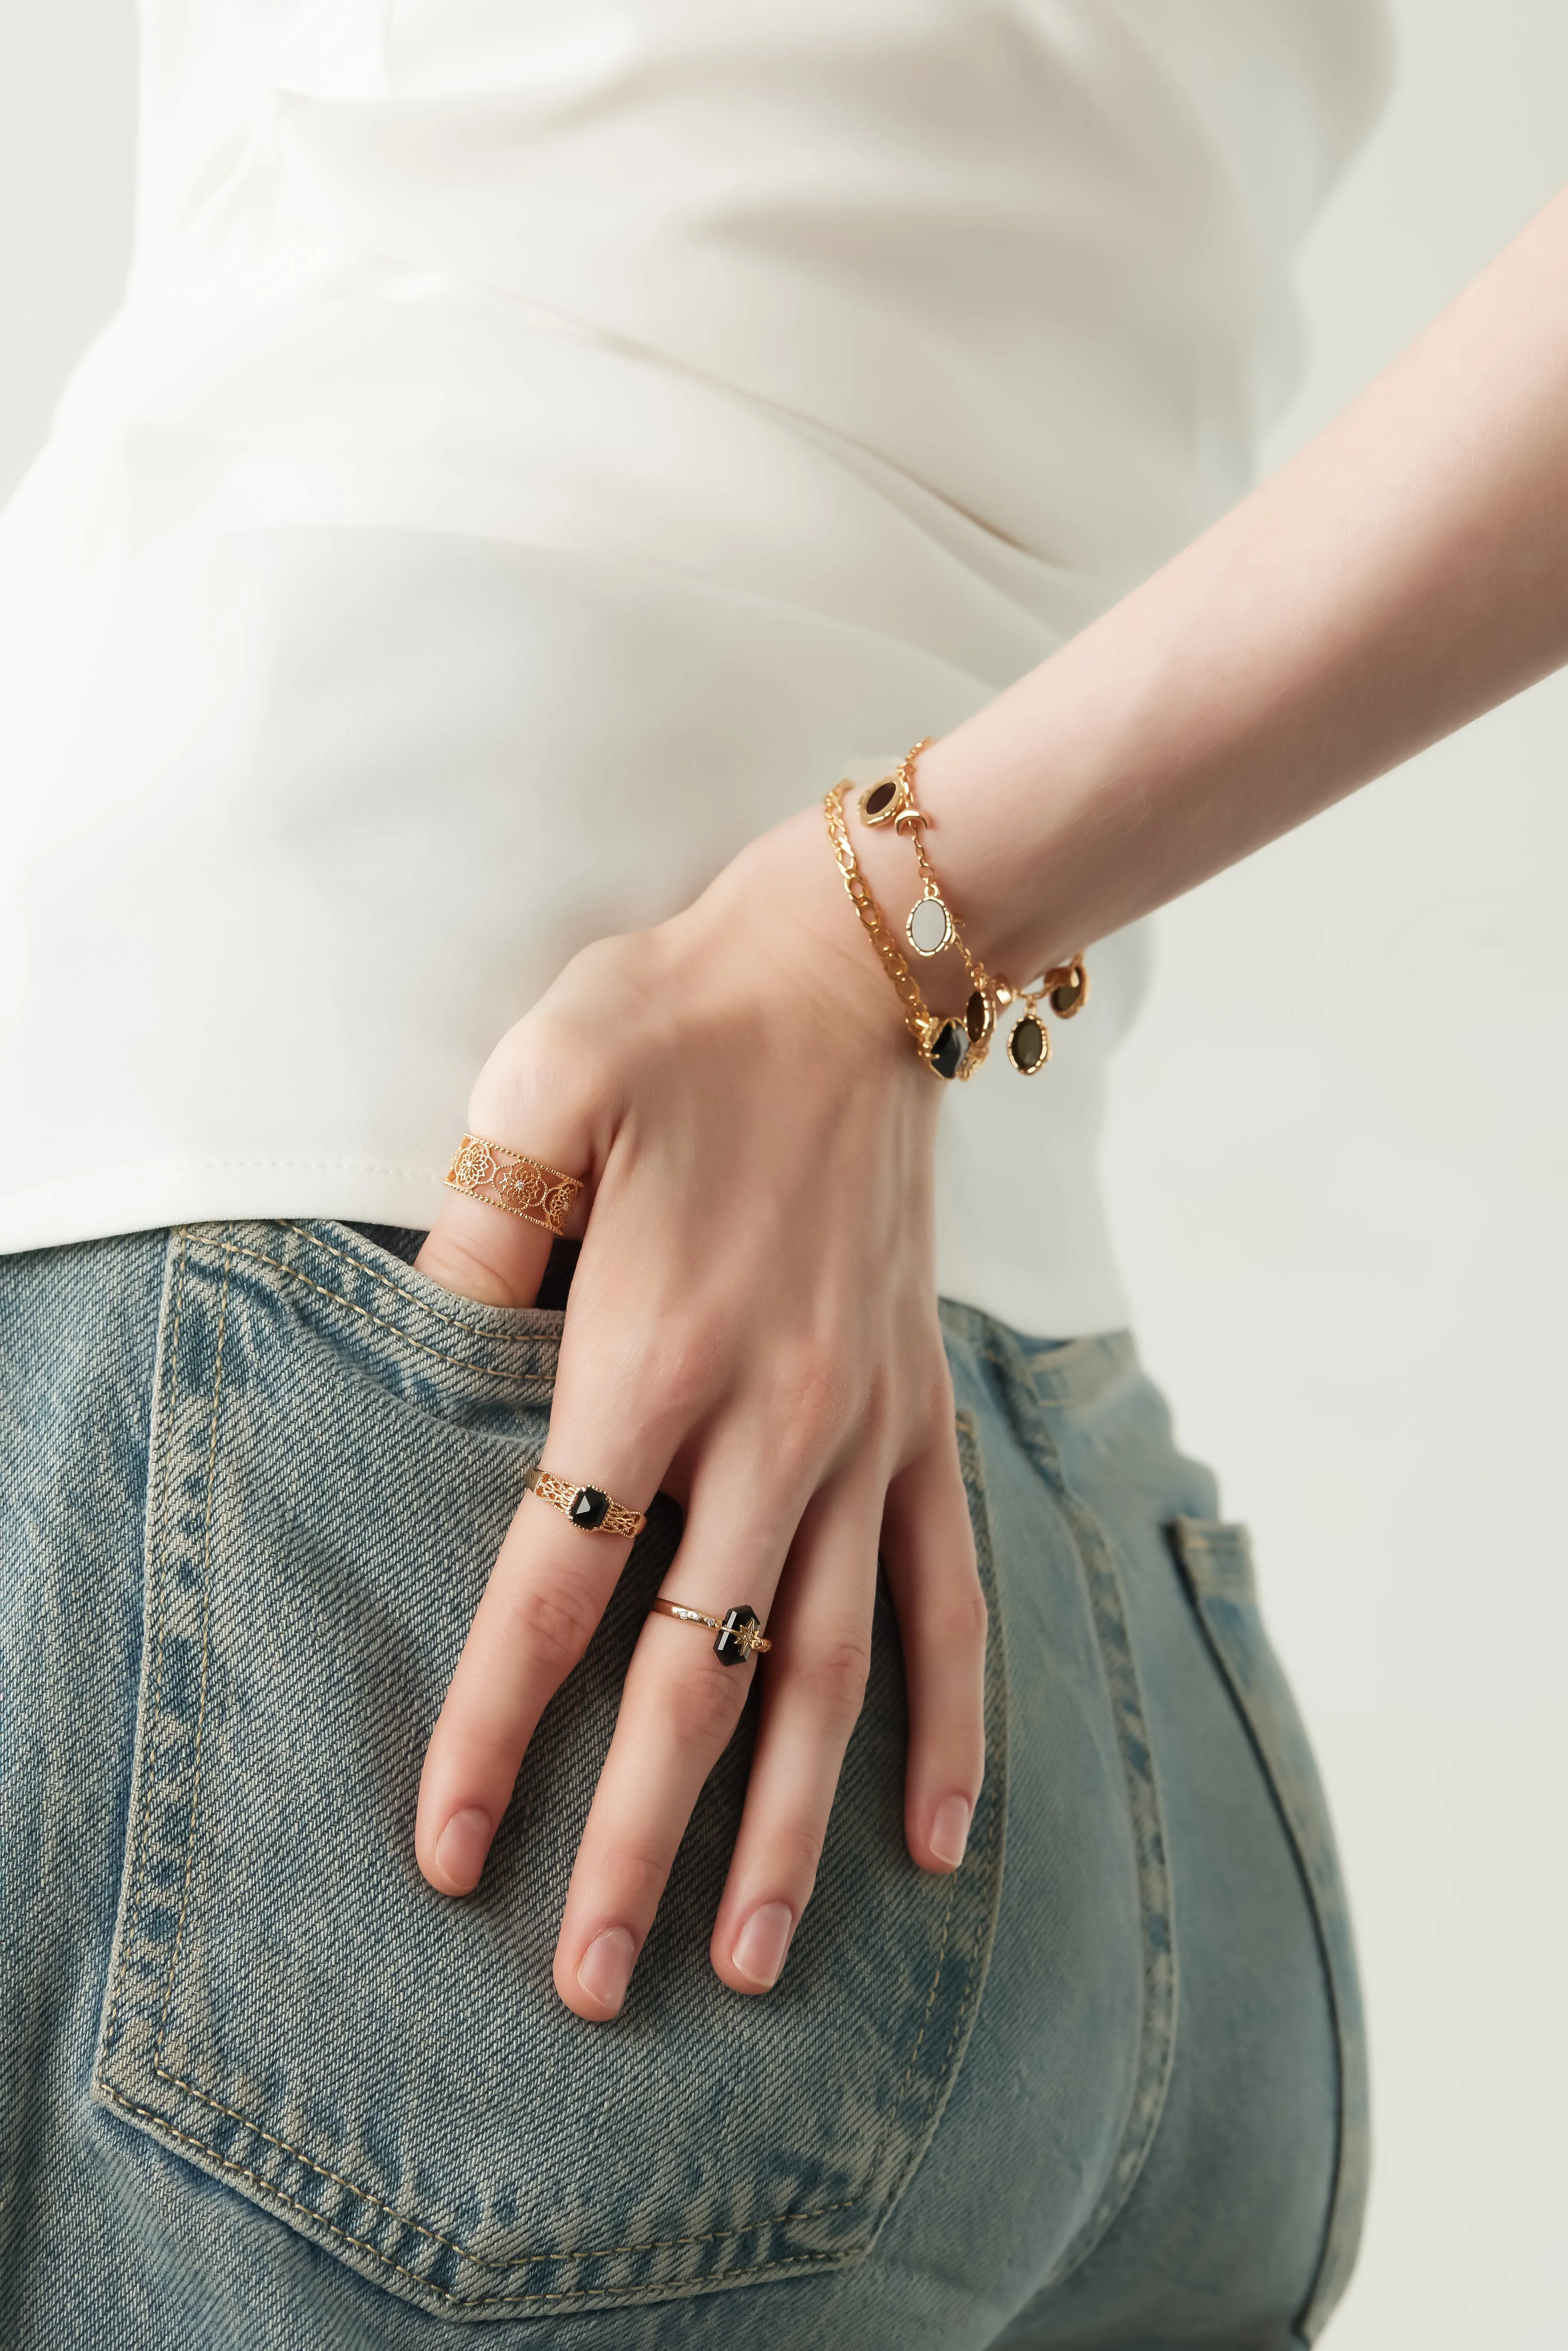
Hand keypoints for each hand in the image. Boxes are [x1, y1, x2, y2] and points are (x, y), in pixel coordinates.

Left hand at [413, 804, 986, 2021]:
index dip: (492, 1729)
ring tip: (746, 1960)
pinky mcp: (925, 1417)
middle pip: (693, 1671)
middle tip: (591, 1982)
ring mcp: (866, 1433)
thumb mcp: (543, 1081)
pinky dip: (953, 1721)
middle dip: (634, 1837)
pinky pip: (951, 1594)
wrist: (855, 967)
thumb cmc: (680, 1019)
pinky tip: (940, 1839)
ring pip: (829, 1669)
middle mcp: (773, 1423)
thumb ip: (478, 1225)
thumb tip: (429, 1341)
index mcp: (654, 1353)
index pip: (556, 1585)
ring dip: (790, 1827)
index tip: (449, 1852)